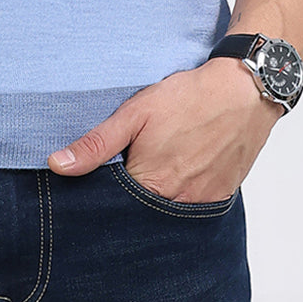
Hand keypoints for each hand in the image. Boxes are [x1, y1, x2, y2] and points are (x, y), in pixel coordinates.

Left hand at [46, 57, 283, 202]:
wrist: (244, 91)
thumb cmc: (189, 97)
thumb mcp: (135, 112)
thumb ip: (97, 142)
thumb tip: (58, 165)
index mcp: (151, 184)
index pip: (114, 203)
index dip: (105, 188)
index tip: (107, 171)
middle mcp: (177, 202)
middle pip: (141, 210)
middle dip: (132, 193)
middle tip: (138, 158)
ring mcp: (201, 201)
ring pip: (167, 209)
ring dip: (158, 191)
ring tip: (161, 158)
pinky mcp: (221, 196)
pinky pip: (193, 204)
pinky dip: (183, 190)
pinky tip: (182, 164)